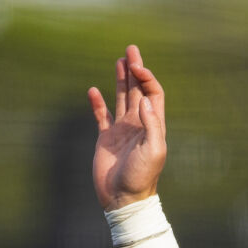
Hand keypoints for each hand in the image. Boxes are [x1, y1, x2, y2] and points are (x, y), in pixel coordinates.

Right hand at [88, 44, 166, 209]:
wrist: (123, 198)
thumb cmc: (141, 177)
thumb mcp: (154, 151)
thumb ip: (151, 124)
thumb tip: (144, 99)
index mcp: (153, 126)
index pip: (152, 94)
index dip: (146, 77)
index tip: (136, 65)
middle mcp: (138, 126)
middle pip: (138, 91)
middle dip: (135, 70)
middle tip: (131, 49)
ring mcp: (122, 131)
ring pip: (121, 99)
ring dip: (121, 80)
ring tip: (119, 60)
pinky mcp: (106, 139)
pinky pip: (101, 116)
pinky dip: (98, 103)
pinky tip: (93, 91)